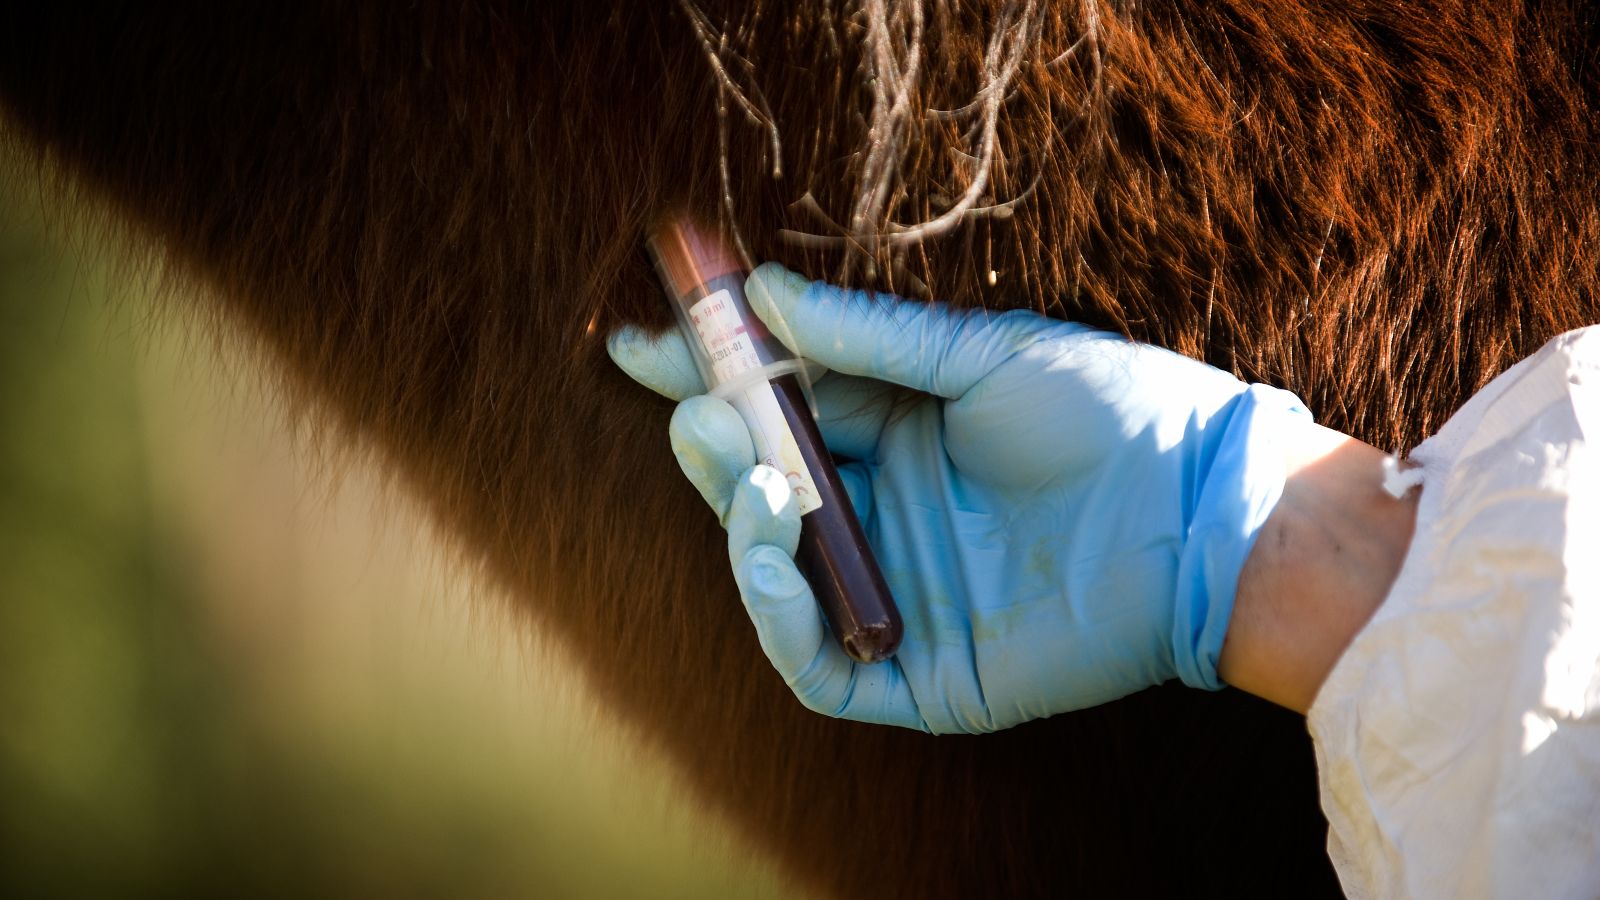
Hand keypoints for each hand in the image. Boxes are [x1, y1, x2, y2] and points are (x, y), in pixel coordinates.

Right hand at [609, 264, 1309, 732]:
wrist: (1204, 507)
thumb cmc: (1111, 414)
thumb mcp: (978, 357)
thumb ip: (868, 339)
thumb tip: (763, 292)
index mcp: (904, 440)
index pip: (782, 416)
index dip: (711, 385)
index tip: (646, 346)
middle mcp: (893, 518)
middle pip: (767, 492)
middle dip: (717, 450)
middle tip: (696, 408)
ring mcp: (904, 596)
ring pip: (779, 577)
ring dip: (742, 523)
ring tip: (750, 469)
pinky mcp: (924, 673)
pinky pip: (820, 664)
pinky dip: (781, 614)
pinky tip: (772, 546)